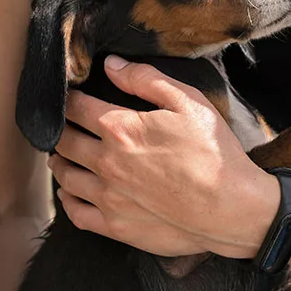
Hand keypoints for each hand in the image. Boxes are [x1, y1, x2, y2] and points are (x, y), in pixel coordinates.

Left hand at [49, 55, 278, 258]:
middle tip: (62, 126)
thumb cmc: (214, 154)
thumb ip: (146, 79)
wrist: (231, 208)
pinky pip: (75, 213)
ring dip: (60, 163)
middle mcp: (106, 163)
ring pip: (65, 177)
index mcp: (120, 129)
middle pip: (64, 141)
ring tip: (62, 156)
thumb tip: (111, 65)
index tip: (69, 98)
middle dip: (60, 130)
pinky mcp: (115, 226)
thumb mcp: (189, 103)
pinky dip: (67, 199)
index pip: (76, 108)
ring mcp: (108, 197)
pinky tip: (71, 191)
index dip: (69, 99)